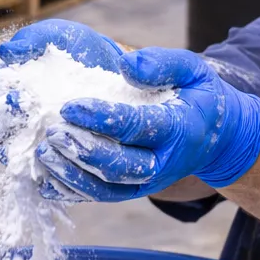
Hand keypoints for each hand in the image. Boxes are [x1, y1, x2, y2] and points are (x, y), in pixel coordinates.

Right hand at [0, 19, 125, 151]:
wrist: (110, 75)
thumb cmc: (76, 51)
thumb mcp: (57, 36)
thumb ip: (32, 40)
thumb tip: (6, 52)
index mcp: (2, 78)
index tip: (3, 77)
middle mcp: (6, 109)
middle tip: (20, 103)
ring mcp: (23, 134)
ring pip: (6, 146)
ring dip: (15, 140)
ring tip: (35, 131)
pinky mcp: (43, 154)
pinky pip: (31, 166)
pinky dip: (38, 163)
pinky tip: (51, 154)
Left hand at [35, 48, 259, 202]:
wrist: (215, 137)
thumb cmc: (198, 97)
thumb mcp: (193, 70)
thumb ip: (162, 63)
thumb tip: (126, 64)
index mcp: (180, 130)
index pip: (139, 127)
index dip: (104, 119)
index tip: (71, 106)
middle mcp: (164, 163)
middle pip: (120, 166)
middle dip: (83, 152)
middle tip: (52, 133)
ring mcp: (147, 182)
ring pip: (107, 189)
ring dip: (72, 175)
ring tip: (44, 153)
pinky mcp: (133, 190)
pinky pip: (100, 197)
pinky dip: (72, 192)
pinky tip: (45, 180)